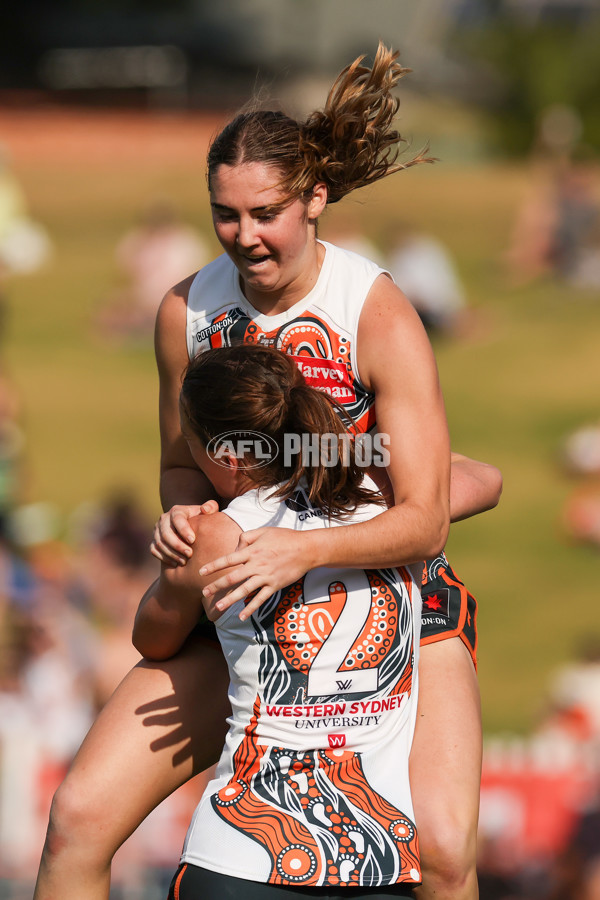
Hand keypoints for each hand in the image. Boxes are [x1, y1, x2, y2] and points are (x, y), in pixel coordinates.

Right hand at [150, 500, 218, 565]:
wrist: (191, 529)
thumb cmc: (202, 520)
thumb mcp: (209, 511)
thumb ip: (211, 507)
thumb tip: (204, 509)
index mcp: (177, 511)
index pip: (177, 519)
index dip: (184, 530)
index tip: (193, 540)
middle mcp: (164, 519)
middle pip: (166, 533)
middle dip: (178, 545)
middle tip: (190, 554)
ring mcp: (157, 530)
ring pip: (159, 543)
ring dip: (172, 553)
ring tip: (184, 561)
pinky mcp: (154, 540)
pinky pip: (154, 550)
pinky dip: (164, 558)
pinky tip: (176, 564)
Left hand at [200, 527, 316, 619]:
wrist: (307, 549)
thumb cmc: (285, 538)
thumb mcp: (264, 531)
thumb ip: (246, 537)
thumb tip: (235, 549)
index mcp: (252, 551)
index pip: (228, 559)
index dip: (214, 566)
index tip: (201, 572)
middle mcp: (256, 565)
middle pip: (232, 577)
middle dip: (217, 585)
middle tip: (204, 592)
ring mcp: (266, 576)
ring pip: (244, 590)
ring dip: (230, 599)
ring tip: (218, 607)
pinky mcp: (275, 585)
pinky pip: (261, 599)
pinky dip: (251, 608)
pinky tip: (241, 616)